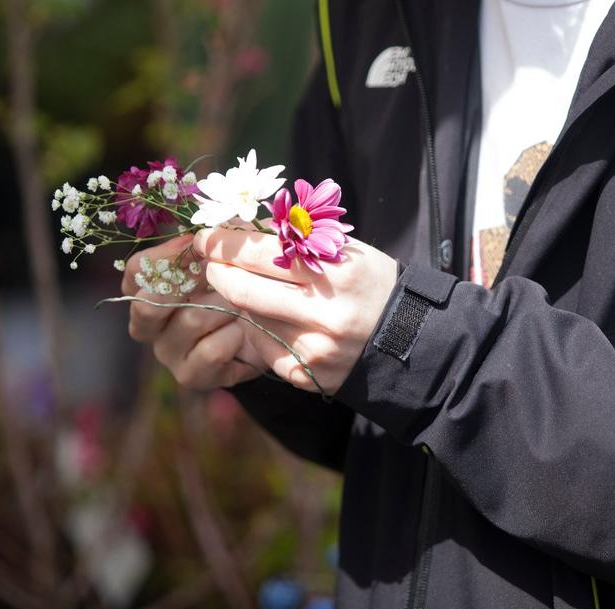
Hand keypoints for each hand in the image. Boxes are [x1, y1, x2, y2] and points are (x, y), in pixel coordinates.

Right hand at [122, 234, 263, 389]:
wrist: (271, 333)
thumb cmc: (243, 287)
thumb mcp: (231, 256)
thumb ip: (215, 239)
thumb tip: (207, 227)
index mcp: (149, 291)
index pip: (136, 272)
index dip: (165, 255)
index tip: (195, 242)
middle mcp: (150, 326)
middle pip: (146, 306)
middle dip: (186, 284)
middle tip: (217, 272)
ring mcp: (169, 354)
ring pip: (189, 321)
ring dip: (224, 304)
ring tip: (243, 300)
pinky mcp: (193, 376)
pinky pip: (211, 351)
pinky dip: (235, 335)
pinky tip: (247, 330)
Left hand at [193, 228, 397, 394]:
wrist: (408, 339)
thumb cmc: (370, 283)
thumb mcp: (343, 250)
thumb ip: (295, 240)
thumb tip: (238, 228)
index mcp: (336, 273)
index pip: (262, 253)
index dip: (225, 243)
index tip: (207, 236)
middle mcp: (324, 315)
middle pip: (244, 290)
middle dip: (218, 272)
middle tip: (211, 262)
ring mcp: (314, 349)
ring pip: (249, 320)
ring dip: (241, 302)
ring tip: (250, 289)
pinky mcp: (306, 375)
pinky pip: (263, 347)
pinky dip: (260, 331)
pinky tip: (276, 321)